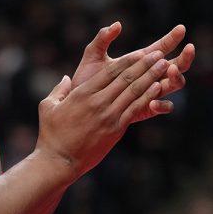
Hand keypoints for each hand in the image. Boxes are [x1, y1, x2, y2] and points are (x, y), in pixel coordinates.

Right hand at [36, 50, 170, 180]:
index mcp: (82, 93)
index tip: (140, 52)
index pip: (110, 72)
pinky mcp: (116, 129)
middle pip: (126, 78)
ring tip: (163, 66)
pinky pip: (135, 109)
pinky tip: (158, 88)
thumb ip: (59, 90)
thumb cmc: (51, 134)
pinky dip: (148, 97)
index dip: (127, 61)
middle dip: (144, 64)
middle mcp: (98, 102)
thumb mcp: (48, 106)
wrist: (60, 161)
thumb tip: (66, 78)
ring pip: (134, 92)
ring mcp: (109, 116)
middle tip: (159, 53)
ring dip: (150, 77)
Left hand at [71, 22, 194, 121]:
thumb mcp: (93, 55)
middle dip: (185, 58)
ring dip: (176, 78)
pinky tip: (153, 100)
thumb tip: (117, 24)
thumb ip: (103, 39)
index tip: (181, 28)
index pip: (161, 47)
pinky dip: (162, 103)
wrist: (79, 105)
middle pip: (176, 66)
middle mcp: (149, 76)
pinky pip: (163, 107)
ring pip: (174, 85)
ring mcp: (149, 92)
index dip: (172, 38)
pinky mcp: (145, 109)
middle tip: (189, 48)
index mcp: (139, 60)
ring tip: (171, 71)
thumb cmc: (86, 78)